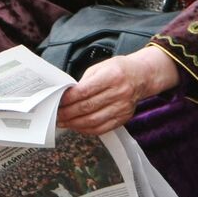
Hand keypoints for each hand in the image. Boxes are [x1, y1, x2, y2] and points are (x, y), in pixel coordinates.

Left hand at [56, 46, 178, 135]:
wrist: (142, 75)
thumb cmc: (119, 69)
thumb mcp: (101, 67)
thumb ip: (85, 81)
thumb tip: (67, 97)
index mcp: (112, 76)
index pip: (84, 91)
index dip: (67, 99)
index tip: (56, 102)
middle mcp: (120, 92)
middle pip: (87, 107)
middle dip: (67, 113)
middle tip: (55, 115)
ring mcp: (123, 106)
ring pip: (93, 120)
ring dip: (74, 123)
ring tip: (63, 122)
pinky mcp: (124, 117)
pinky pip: (102, 128)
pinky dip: (87, 129)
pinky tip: (78, 126)